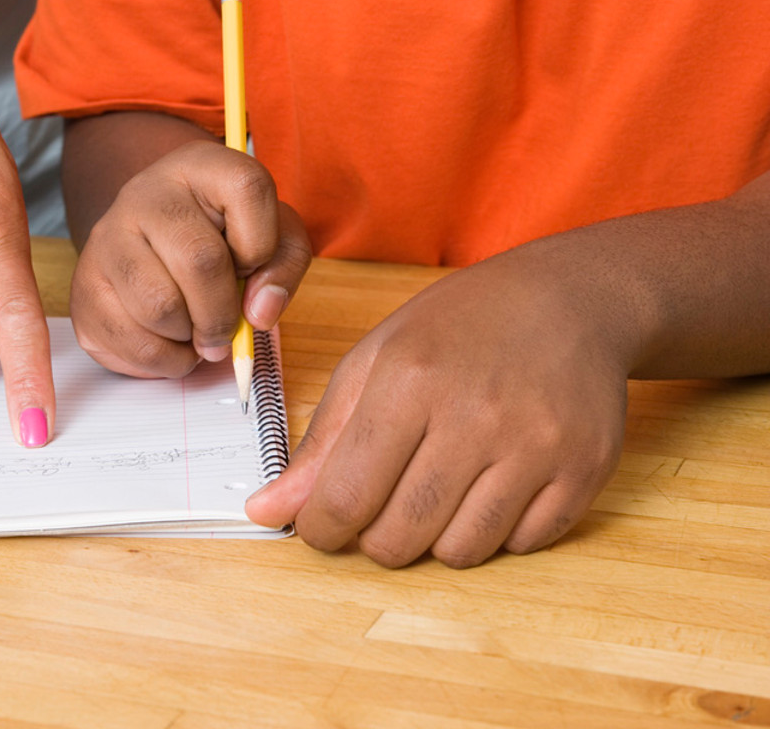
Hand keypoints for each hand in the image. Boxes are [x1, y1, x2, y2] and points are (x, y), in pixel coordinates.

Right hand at [70, 140, 311, 377]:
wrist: (150, 250)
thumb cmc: (220, 242)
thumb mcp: (271, 237)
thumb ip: (283, 265)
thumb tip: (259, 312)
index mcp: (198, 166)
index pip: (247, 188)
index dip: (263, 242)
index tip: (252, 265)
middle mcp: (144, 193)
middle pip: (200, 261)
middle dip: (224, 312)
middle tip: (227, 330)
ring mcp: (105, 238)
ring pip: (160, 307)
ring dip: (190, 338)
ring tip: (194, 330)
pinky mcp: (84, 288)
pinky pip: (134, 343)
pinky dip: (166, 360)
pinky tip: (170, 342)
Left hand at [246, 252, 628, 566]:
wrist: (569, 299)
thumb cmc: (460, 326)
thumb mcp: (375, 361)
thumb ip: (321, 441)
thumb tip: (268, 511)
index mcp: (409, 381)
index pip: (345, 497)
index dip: (320, 529)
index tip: (320, 527)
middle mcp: (475, 417)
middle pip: (400, 536)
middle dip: (374, 539)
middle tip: (380, 509)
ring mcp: (537, 446)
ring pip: (461, 552)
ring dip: (435, 540)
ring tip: (436, 494)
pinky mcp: (584, 470)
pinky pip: (522, 546)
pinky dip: (496, 533)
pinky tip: (490, 488)